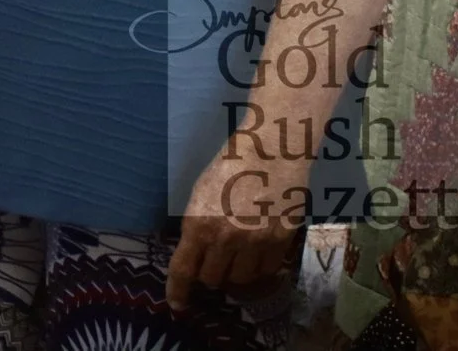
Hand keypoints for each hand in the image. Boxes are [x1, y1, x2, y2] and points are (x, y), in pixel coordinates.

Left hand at [165, 141, 304, 311]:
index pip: (184, 270)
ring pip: (239, 280)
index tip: (178, 304)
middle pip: (212, 279)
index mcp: (199, 225)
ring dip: (234, 272)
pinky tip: (257, 252)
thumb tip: (196, 253)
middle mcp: (226, 240)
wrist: (270, 152)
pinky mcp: (280, 243)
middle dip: (209, 273)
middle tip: (214, 260)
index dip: (178, 292)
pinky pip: (265, 271)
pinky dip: (258, 267)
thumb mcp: (200, 194)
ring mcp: (255, 244)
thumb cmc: (229, 166)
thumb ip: (197, 226)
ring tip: (236, 254)